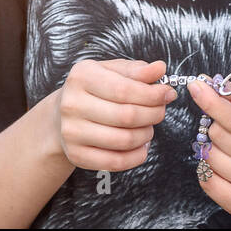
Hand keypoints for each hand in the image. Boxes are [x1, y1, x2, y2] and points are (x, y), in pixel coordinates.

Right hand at [51, 59, 176, 170]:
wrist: (62, 115)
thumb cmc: (94, 89)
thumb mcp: (112, 71)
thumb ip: (137, 70)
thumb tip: (159, 69)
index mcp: (82, 77)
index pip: (125, 89)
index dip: (153, 94)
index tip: (168, 93)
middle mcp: (72, 104)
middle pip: (127, 116)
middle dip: (153, 114)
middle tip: (161, 110)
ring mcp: (72, 132)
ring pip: (124, 140)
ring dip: (146, 134)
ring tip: (149, 127)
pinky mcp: (76, 155)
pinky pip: (116, 162)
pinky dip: (137, 156)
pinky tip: (142, 145)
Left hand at [187, 77, 230, 218]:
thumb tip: (208, 82)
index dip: (213, 103)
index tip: (195, 87)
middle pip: (219, 136)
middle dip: (215, 126)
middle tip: (226, 128)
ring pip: (209, 157)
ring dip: (211, 148)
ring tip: (229, 148)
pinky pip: (205, 180)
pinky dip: (207, 169)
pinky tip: (223, 165)